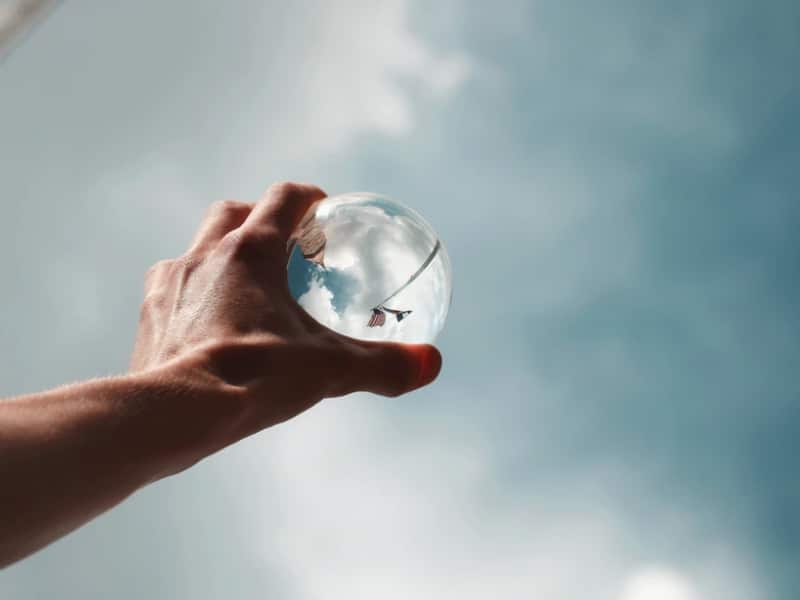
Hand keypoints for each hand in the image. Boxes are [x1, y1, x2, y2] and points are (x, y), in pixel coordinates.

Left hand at [130, 182, 441, 465]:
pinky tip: (209, 321)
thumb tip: (431, 364)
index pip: (282, 198)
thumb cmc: (253, 379)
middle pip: (233, 212)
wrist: (175, 413)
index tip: (323, 211)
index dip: (306, 198)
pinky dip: (194, 292)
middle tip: (285, 246)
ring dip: (222, 252)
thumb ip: (384, 365)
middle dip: (260, 217)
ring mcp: (171, 283)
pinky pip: (172, 287)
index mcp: (251, 251)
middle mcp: (205, 255)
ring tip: (246, 284)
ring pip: (197, 246)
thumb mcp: (329, 370)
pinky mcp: (150, 316)